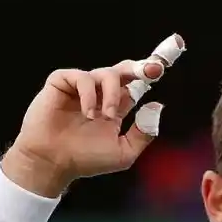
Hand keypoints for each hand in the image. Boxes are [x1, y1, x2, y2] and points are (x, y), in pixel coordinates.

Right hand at [4, 34, 185, 196]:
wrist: (53, 163)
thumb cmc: (85, 160)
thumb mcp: (124, 152)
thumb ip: (144, 132)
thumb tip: (158, 104)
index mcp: (117, 106)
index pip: (139, 84)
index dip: (152, 69)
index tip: (169, 58)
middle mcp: (101, 93)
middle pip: (126, 69)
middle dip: (142, 66)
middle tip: (155, 69)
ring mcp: (82, 87)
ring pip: (107, 74)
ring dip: (113, 94)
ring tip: (106, 116)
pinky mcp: (62, 82)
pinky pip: (82, 77)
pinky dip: (90, 94)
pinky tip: (89, 113)